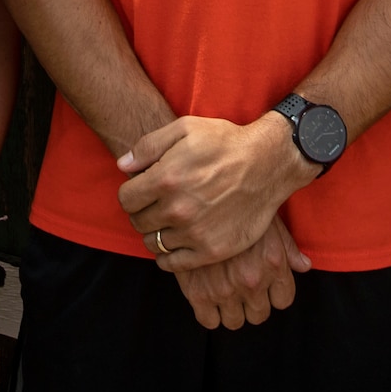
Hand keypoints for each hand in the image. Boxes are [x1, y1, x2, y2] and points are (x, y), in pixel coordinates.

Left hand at [117, 113, 320, 270]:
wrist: (268, 163)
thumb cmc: (226, 142)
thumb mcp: (185, 128)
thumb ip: (148, 146)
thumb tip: (122, 166)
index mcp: (165, 179)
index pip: (125, 199)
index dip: (132, 193)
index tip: (144, 189)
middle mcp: (177, 209)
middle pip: (138, 221)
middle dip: (143, 211)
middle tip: (158, 203)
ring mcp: (194, 233)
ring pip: (153, 242)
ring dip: (156, 232)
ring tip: (170, 219)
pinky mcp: (210, 250)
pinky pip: (172, 263)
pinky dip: (168, 255)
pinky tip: (176, 240)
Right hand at [173, 216, 311, 329]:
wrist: (199, 196)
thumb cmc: (239, 204)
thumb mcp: (270, 220)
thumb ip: (288, 249)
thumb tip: (304, 266)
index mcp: (273, 264)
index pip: (283, 301)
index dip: (274, 293)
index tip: (264, 285)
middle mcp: (252, 281)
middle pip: (259, 315)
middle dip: (253, 304)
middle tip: (242, 288)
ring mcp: (225, 289)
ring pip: (235, 322)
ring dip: (231, 310)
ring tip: (225, 292)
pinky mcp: (198, 293)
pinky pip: (209, 321)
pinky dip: (209, 313)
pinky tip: (206, 295)